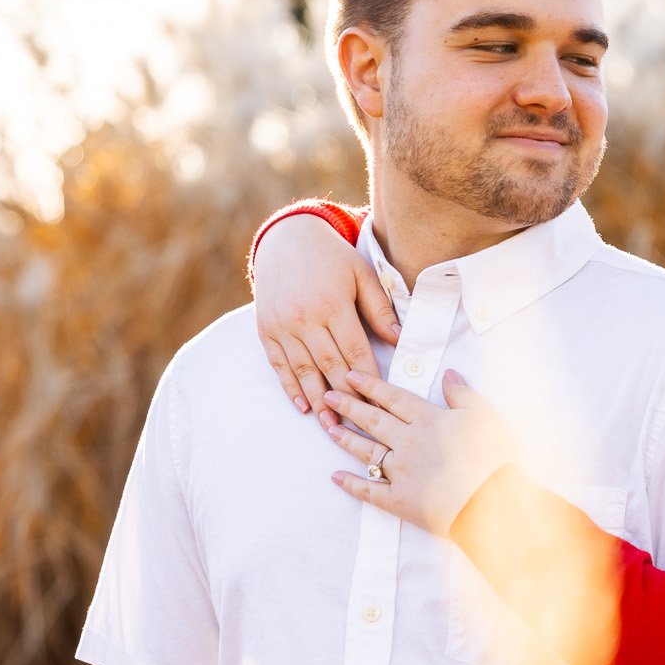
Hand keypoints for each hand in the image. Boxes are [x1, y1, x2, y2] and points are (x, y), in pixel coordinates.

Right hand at [254, 214, 400, 418]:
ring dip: (318, 399)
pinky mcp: (265, 329)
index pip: (355, 350)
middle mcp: (304, 318)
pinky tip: (303, 406)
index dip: (368, 379)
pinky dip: (290, 387)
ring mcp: (282, 325)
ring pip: (303, 369)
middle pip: (329, 365)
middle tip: (358, 425)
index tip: (380, 402)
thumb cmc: (332, 258)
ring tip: (331, 425)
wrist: (286, 239)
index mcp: (332, 305)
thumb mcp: (362, 275)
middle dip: (345, 398)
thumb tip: (399, 340)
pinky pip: (278, 364)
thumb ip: (380, 309)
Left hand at [324, 370, 518, 535]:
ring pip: (367, 451)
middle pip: (373, 420)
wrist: (490, 501)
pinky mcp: (399, 500)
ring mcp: (400, 472)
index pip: (393, 398)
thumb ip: (463, 394)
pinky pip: (370, 491)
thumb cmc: (492, 457)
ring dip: (346, 439)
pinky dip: (351, 484)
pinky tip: (335, 477)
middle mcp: (407, 442)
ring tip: (329, 429)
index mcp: (427, 420)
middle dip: (349, 406)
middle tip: (328, 396)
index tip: (350, 376)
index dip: (371, 386)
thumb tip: (448, 374)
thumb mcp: (484, 417)